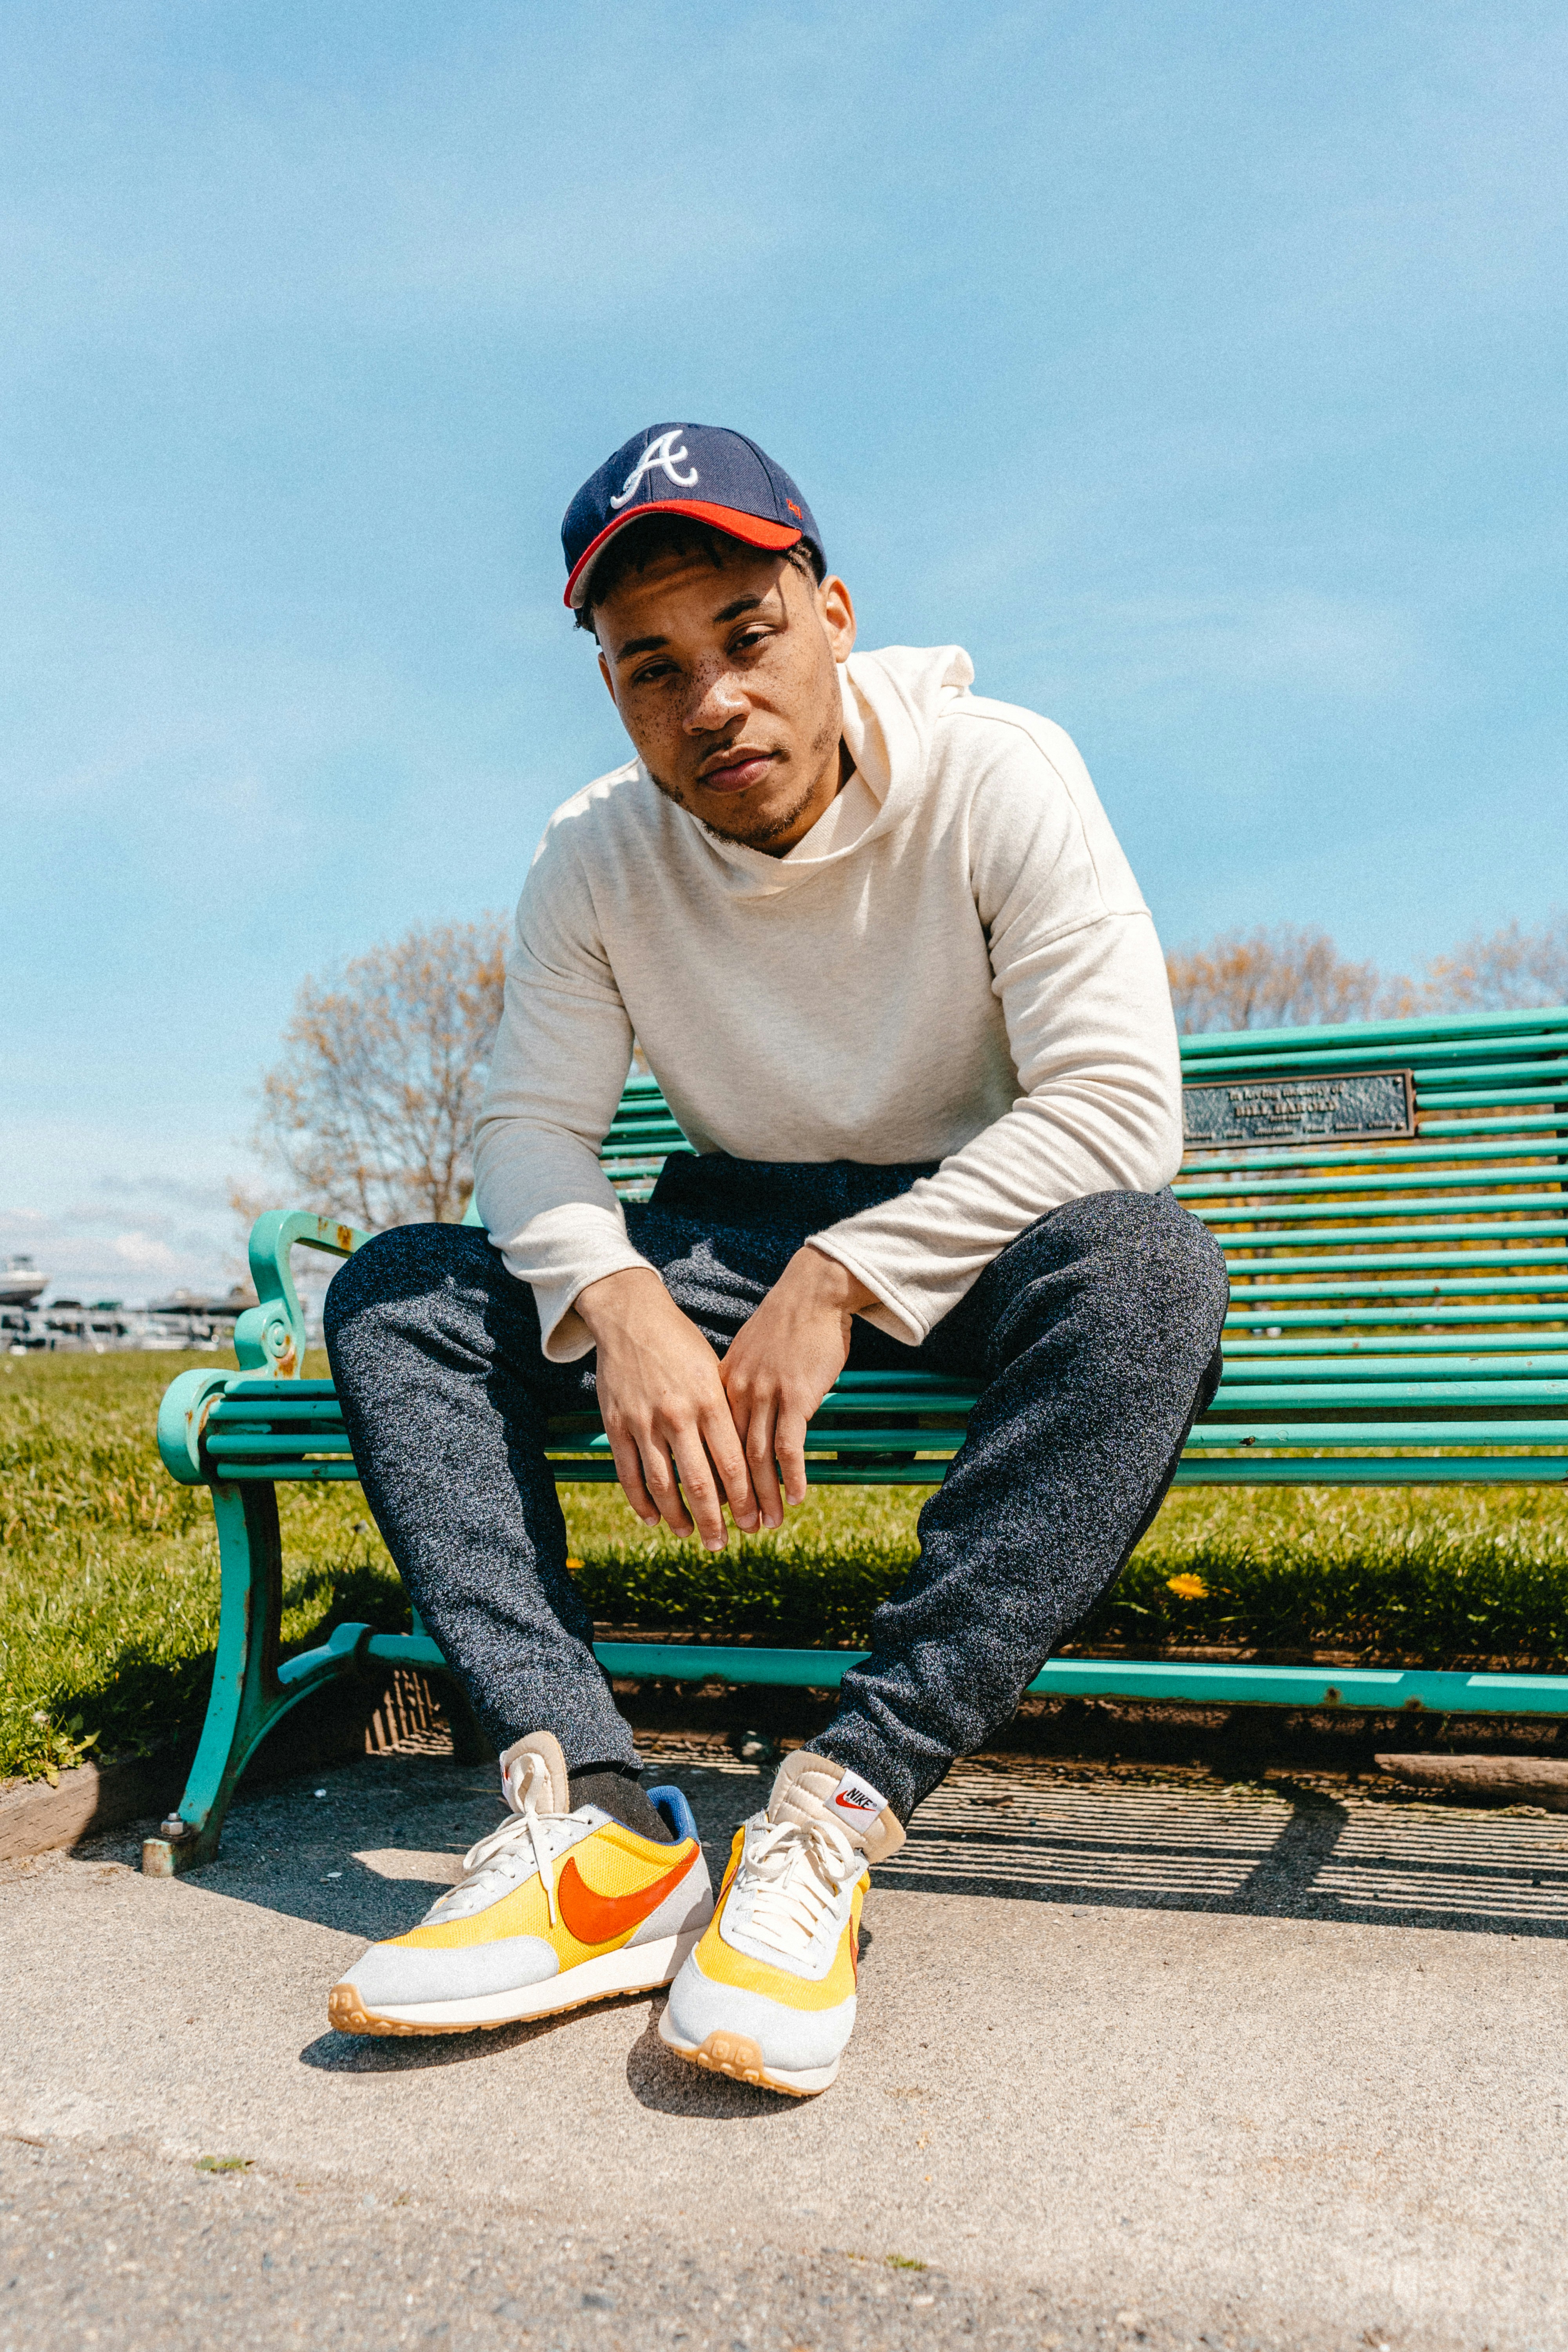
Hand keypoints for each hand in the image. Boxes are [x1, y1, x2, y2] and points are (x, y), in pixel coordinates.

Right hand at [575, 1269, 757, 1549]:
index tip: (754, 1523)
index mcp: (710, 1400)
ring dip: (678, 1518)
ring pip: (663, 1485)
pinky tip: (653, 1519)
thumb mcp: (714, 1373)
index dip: (744, 1500)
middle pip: (700, 1482)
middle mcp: (678, 1414)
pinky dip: (641, 1502)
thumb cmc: (682, 1346)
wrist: (632, 1317)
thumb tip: (749, 1460)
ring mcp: (644, 1421)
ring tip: (690, 1536)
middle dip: (715, 1520)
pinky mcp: (616, 1424)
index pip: (733, 1463)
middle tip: (724, 1544)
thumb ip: (727, 1414)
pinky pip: (629, 1473)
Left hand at [720, 1247, 876, 1526]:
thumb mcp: (748, 1356)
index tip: (711, 1508)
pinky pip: (789, 1446)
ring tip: (767, 1524)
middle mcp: (737, 1394)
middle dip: (732, 1501)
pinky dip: (792, 1475)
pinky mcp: (796, 1396)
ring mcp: (765, 1395)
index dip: (708, 1480)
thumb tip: (735, 1417)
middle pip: (727, 1459)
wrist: (810, 1293)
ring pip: (757, 1459)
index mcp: (720, 1385)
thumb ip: (739, 1387)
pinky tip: (797, 1496)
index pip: (707, 1444)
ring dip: (763, 1496)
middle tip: (736, 1531)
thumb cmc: (784, 1325)